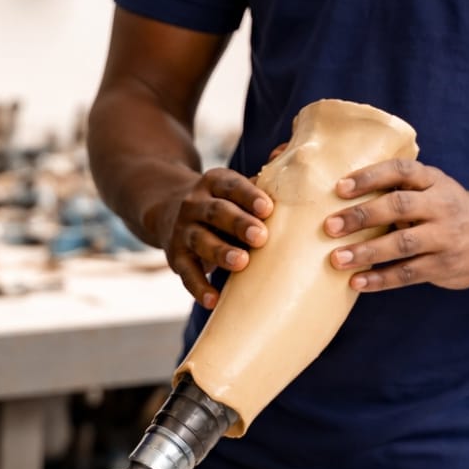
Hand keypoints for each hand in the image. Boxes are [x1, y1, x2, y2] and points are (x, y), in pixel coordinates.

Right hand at [154, 166, 273, 308]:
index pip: (230, 185)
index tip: (268, 207)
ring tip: (241, 263)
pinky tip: (213, 300)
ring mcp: (183, 230)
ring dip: (221, 252)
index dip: (248, 195)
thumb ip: (263, 183)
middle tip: (261, 236)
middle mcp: (194, 204)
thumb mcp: (233, 186)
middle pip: (216, 212)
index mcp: (213, 182)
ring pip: (201, 240)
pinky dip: (199, 287)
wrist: (166, 209)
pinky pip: (187, 273)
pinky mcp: (175, 256)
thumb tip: (302, 168)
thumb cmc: (221, 202)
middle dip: (238, 223)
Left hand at [325, 158, 468, 291]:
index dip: (369, 177)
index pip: (401, 171)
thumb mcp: (429, 190)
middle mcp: (441, 206)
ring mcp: (445, 236)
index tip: (339, 187)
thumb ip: (395, 190)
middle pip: (399, 206)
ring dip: (367, 252)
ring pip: (403, 243)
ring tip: (337, 259)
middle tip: (330, 226)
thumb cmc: (441, 211)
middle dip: (362, 216)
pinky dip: (380, 279)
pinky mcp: (444, 265)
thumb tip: (334, 197)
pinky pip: (409, 273)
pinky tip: (356, 282)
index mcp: (432, 181)